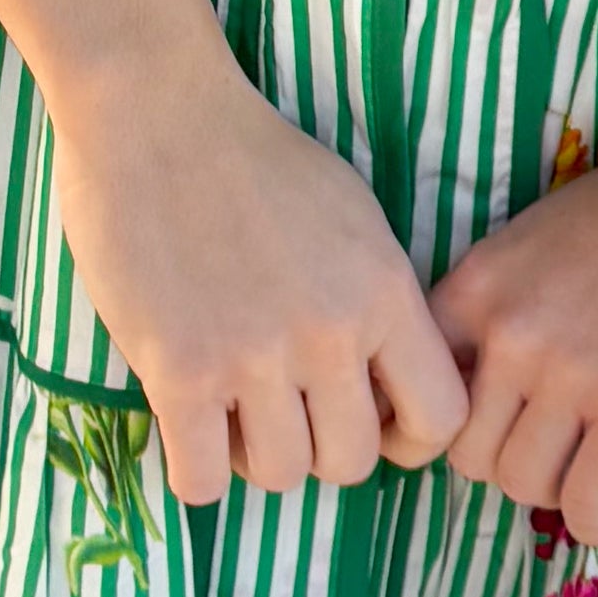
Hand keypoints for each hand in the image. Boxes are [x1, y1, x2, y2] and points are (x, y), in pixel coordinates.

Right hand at [46, 49, 467, 504]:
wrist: (156, 114)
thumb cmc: (256, 160)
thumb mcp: (356, 218)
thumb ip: (379, 302)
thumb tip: (384, 389)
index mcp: (384, 291)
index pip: (441, 417)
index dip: (408, 438)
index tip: (370, 421)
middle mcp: (330, 333)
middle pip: (351, 464)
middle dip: (318, 447)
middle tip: (285, 408)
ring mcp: (253, 357)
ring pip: (279, 478)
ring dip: (254, 456)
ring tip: (231, 406)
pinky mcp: (178, 372)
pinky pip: (202, 482)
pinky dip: (197, 467)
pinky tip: (189, 423)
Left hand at [428, 170, 597, 546]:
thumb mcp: (523, 248)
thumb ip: (485, 313)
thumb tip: (463, 390)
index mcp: (476, 292)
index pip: (422, 390)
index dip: (446, 420)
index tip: (474, 427)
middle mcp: (511, 338)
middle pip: (467, 453)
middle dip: (499, 458)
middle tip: (538, 444)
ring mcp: (570, 378)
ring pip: (520, 484)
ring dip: (547, 487)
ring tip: (577, 465)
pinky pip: (584, 503)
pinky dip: (590, 519)